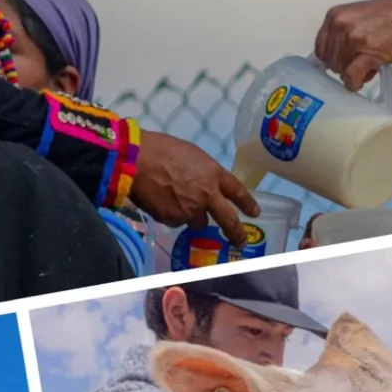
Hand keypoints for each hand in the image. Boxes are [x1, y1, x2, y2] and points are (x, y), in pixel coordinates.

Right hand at [128, 130, 259, 230]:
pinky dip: (172, 215)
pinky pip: (177, 221)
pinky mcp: (173, 219)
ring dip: (192, 216)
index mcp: (213, 174)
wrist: (137, 161)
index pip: (238, 191)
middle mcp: (207, 196)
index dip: (248, 203)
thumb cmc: (162, 150)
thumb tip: (202, 186)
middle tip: (240, 241)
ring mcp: (190, 210)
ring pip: (197, 222)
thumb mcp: (192, 156)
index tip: (254, 213)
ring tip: (175, 201)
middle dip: (236, 233)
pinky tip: (161, 201)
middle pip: (228, 220)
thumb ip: (203, 174)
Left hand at [313, 0, 391, 91]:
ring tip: (369, 64)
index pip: (320, 48)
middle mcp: (340, 25)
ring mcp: (352, 39)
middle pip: (329, 61)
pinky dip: (354, 83)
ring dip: (353, 73)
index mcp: (334, 15)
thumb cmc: (389, 18)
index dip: (332, 58)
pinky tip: (362, 81)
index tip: (345, 60)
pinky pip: (350, 76)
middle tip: (361, 61)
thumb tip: (330, 56)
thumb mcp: (356, 16)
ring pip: (340, 70)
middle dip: (344, 65)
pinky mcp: (366, 53)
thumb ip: (340, 32)